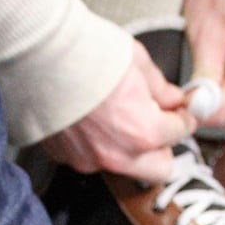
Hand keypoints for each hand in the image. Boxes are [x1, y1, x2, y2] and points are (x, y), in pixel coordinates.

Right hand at [40, 41, 196, 182]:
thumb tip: (171, 98)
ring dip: (128, 149)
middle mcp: (118, 155)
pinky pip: (90, 158)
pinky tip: (89, 120)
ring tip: (117, 119)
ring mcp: (88, 160)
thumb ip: (159, 88)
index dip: (183, 119)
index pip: (180, 133)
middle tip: (158, 126)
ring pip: (123, 166)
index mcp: (144, 132)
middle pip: (159, 170)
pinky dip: (95, 144)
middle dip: (163, 148)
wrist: (41, 57)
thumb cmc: (87, 54)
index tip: (182, 113)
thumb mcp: (138, 62)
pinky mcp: (64, 157)